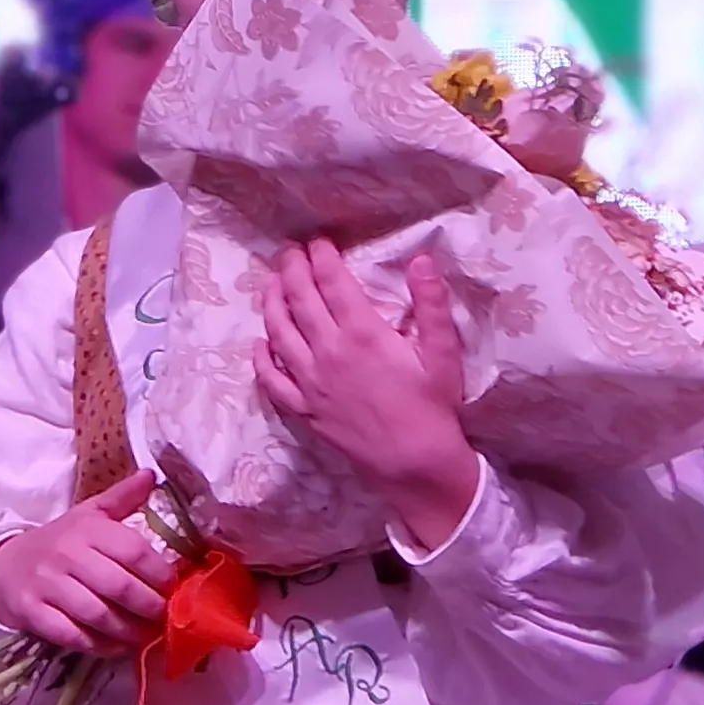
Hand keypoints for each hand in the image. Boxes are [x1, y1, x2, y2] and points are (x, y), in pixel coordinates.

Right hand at [0, 468, 180, 657]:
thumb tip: (152, 474)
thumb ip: (122, 498)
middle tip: (164, 616)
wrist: (5, 566)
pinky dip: (99, 645)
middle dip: (148, 606)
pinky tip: (116, 646)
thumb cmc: (59, 541)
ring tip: (145, 636)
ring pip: (97, 614)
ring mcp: (48, 585)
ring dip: (128, 631)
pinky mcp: (34, 613)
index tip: (173, 586)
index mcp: (87, 528)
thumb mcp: (88, 514)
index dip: (158, 571)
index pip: (132, 550)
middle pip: (118, 586)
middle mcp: (68, 554)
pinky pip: (72, 635)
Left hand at [255, 240, 478, 549]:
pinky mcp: (305, 410)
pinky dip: (261, 359)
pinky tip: (259, 344)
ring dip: (272, 303)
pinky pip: (272, 381)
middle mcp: (329, 352)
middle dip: (292, 269)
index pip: (333, 282)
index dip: (322, 256)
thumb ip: (432, 304)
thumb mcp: (444, 353)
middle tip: (290, 251)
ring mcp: (311, 382)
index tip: (318, 240)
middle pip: (300, 300)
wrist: (415, 464)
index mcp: (362, 333)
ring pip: (279, 332)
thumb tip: (421, 259)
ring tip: (271, 283)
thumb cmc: (433, 407)